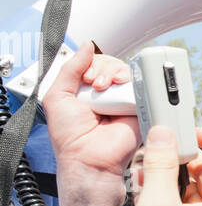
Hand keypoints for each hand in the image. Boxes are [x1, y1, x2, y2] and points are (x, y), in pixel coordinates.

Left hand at [41, 41, 138, 205]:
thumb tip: (87, 46)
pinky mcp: (137, 107)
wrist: (89, 159)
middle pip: (110, 64)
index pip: (92, 64)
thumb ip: (70, 69)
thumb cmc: (70, 138)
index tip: (86, 77)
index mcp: (83, 91)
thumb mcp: (57, 96)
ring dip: (114, 73)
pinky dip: (131, 82)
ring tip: (106, 89)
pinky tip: (120, 90)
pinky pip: (139, 86)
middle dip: (102, 68)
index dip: (89, 64)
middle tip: (95, 84)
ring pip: (124, 71)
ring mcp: (120, 100)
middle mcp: (103, 95)